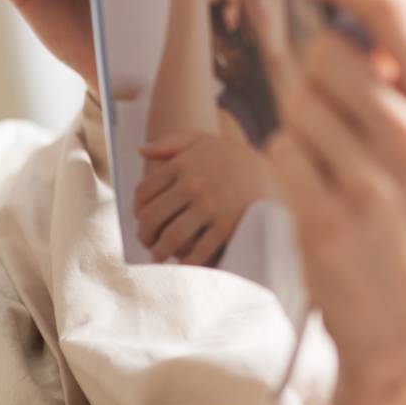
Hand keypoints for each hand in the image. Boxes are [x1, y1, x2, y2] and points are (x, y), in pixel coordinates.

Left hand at [134, 130, 267, 264]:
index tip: (142, 219)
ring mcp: (209, 207)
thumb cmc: (229, 158)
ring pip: (170, 237)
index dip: (137, 210)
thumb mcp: (202, 141)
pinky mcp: (225, 226)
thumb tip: (141, 149)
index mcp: (181, 165)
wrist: (268, 172)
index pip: (143, 193)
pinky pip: (197, 251)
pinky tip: (185, 264)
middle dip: (144, 235)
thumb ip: (171, 142)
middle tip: (147, 242)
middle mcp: (192, 185)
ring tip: (160, 255)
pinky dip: (187, 262)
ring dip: (160, 252)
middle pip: (151, 218)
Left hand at [263, 0, 405, 404]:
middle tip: (335, 125)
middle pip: (327, 54)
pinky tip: (316, 198)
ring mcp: (373, 181)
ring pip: (295, 104)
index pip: (393, 6)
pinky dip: (285, 168)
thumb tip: (345, 13)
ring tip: (332, 172)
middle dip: (313, 79)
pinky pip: (278, 152)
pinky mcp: (328, 218)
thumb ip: (398, 81)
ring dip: (299, 130)